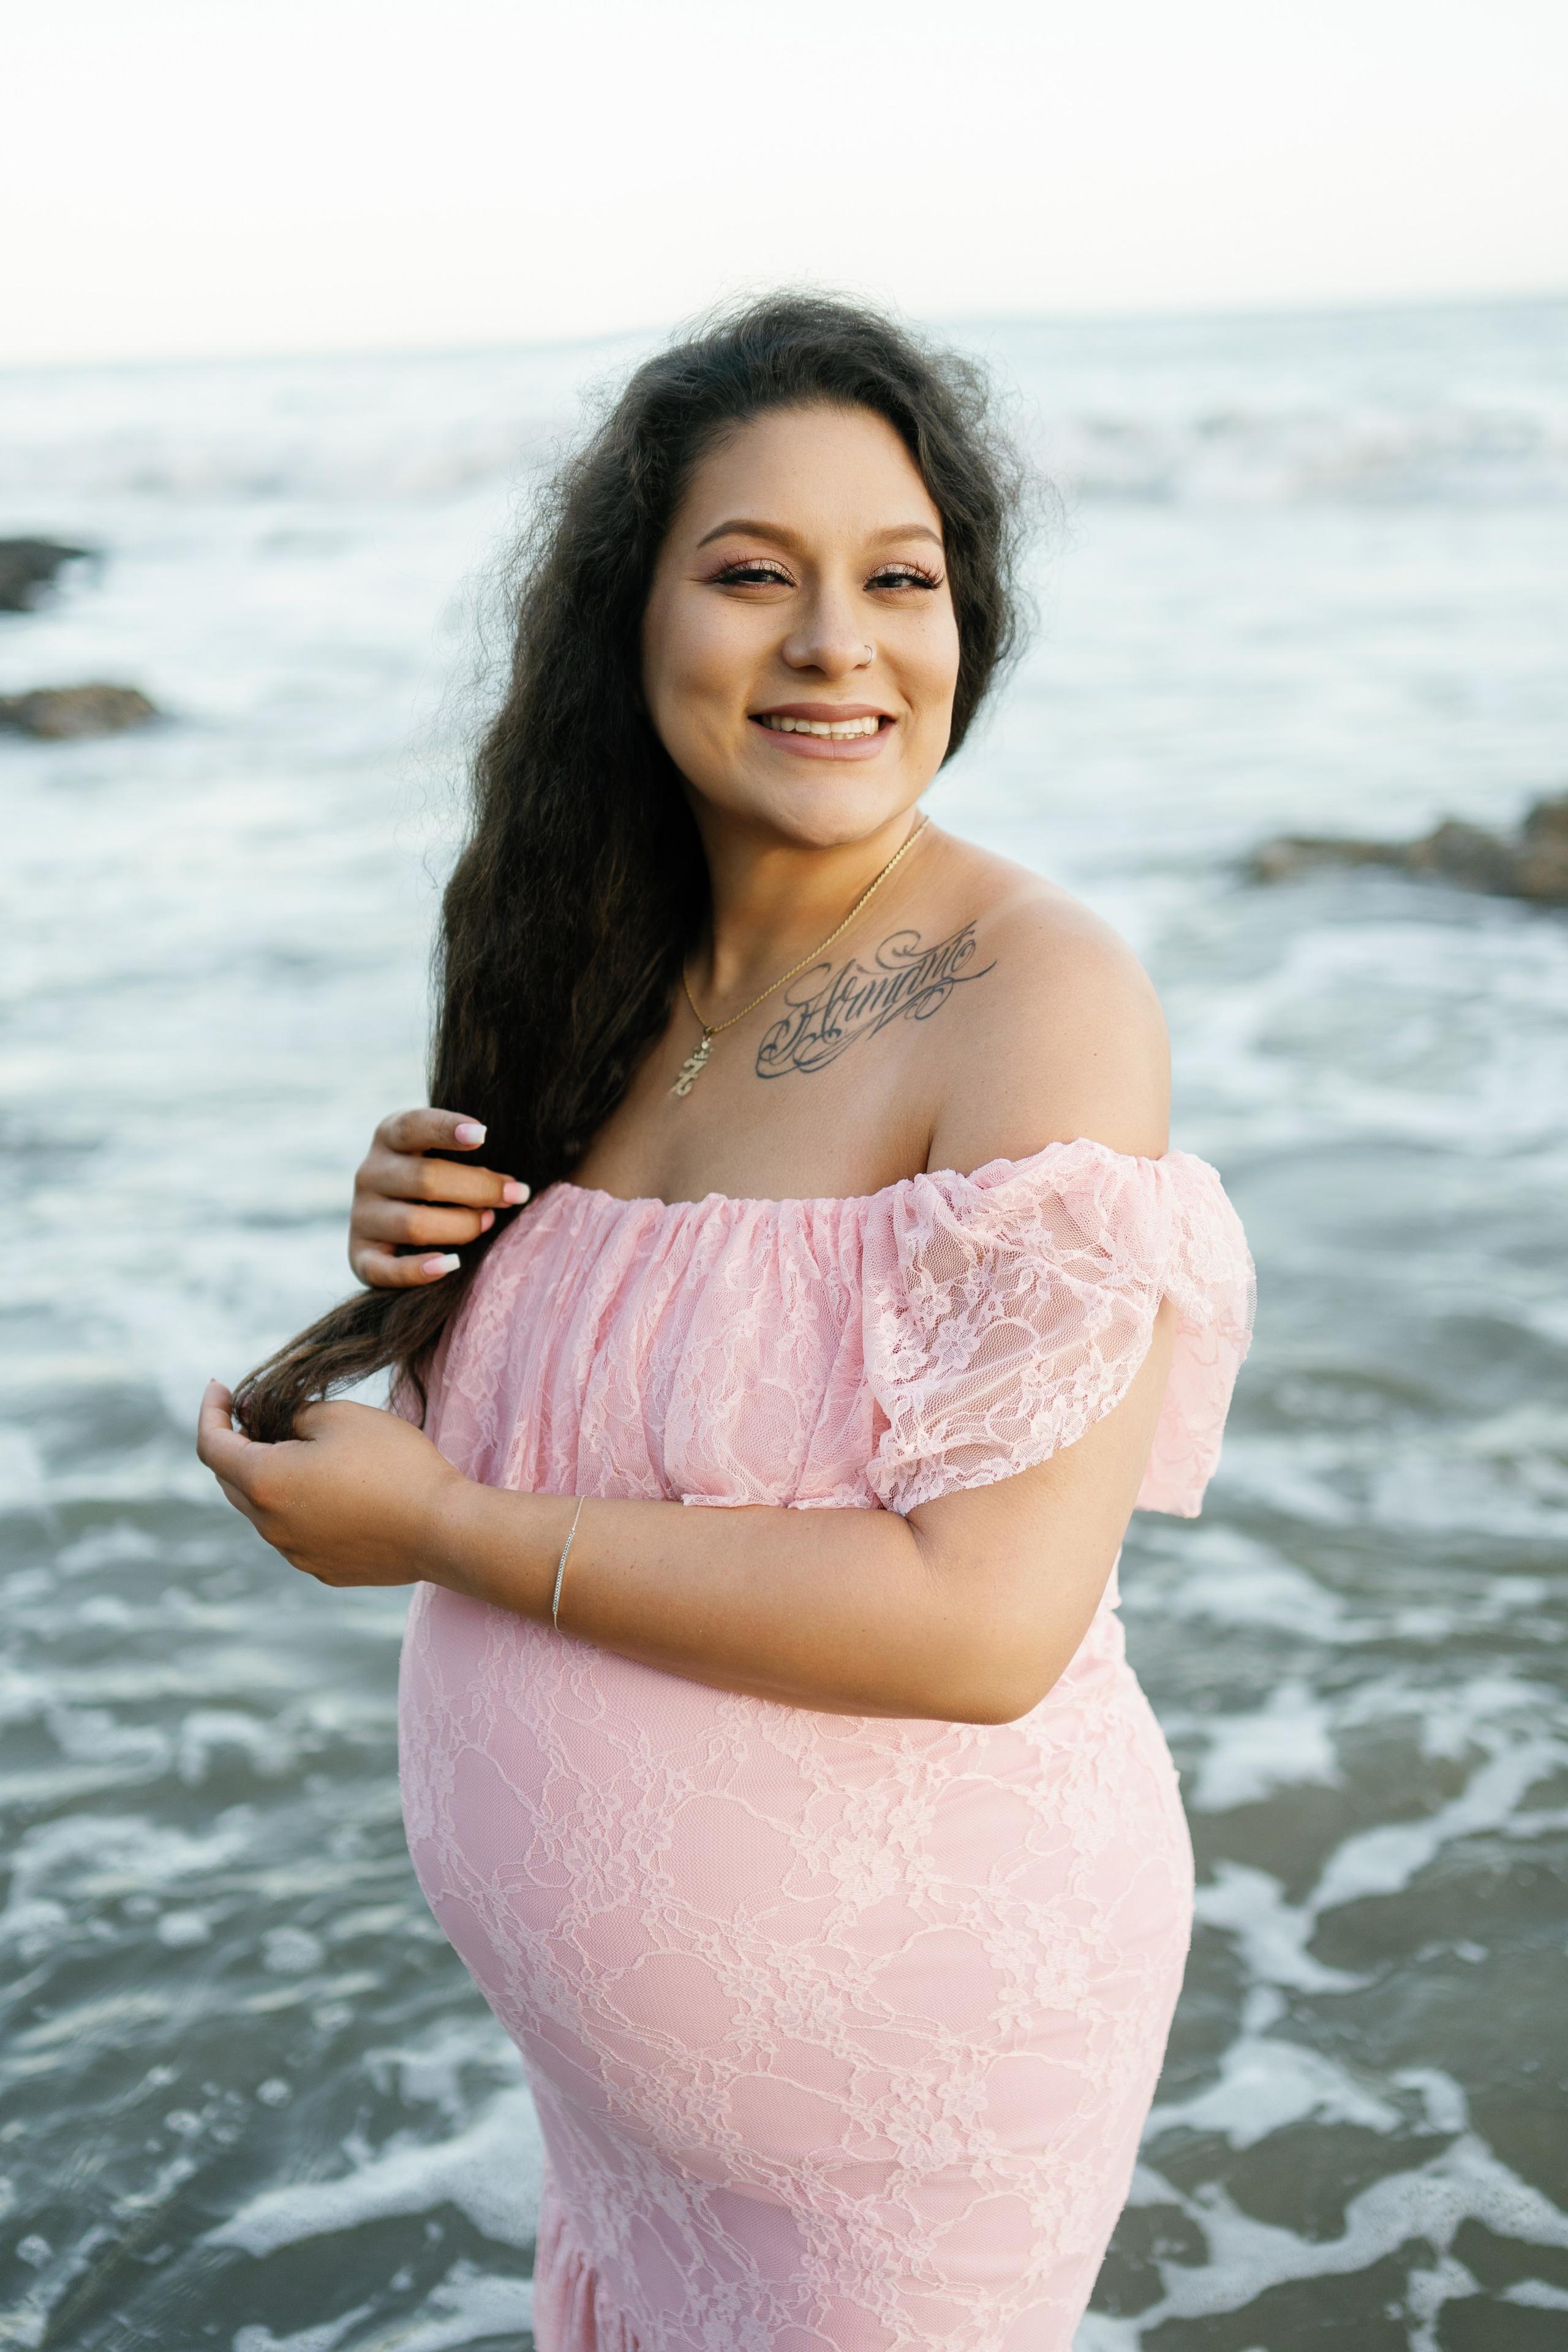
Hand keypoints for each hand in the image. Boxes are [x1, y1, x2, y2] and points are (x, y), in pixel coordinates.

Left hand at [197, 1380, 465, 1587]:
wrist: (444, 1530)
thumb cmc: (394, 1464)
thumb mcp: (340, 1416)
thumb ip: (294, 1415)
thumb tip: (278, 1427)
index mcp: (264, 1482)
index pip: (211, 1446)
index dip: (210, 1412)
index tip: (220, 1388)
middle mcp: (269, 1525)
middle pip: (232, 1480)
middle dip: (238, 1445)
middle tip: (262, 1416)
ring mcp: (295, 1553)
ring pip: (264, 1510)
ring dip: (272, 1479)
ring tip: (309, 1453)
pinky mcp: (323, 1569)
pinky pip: (296, 1533)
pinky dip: (300, 1508)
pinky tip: (337, 1492)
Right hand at [349, 1108, 528, 1288]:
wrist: (392, 1218)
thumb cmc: (437, 1179)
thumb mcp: (445, 1153)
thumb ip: (470, 1159)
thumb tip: (513, 1187)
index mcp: (389, 1137)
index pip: (414, 1127)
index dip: (447, 1129)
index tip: (484, 1134)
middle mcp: (369, 1174)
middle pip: (425, 1179)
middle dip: (479, 1188)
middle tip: (516, 1194)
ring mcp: (362, 1216)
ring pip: (414, 1224)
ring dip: (461, 1226)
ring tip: (489, 1222)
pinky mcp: (360, 1256)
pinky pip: (385, 1270)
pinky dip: (418, 1270)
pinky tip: (451, 1264)